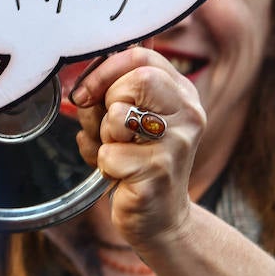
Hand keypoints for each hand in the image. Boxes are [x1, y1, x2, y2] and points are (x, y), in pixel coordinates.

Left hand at [71, 47, 205, 247]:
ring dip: (103, 137)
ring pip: (117, 117)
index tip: (87, 91)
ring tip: (119, 154)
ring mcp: (177, 144)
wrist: (160, 219)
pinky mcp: (158, 172)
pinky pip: (108, 155)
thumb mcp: (131, 120)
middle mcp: (188, 114)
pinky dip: (102, 166)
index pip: (141, 55)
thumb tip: (86, 69)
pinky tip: (119, 177)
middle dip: (108, 102)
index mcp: (182, 94)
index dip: (105, 70)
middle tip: (111, 128)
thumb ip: (115, 91)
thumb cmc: (137, 163)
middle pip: (136, 79)